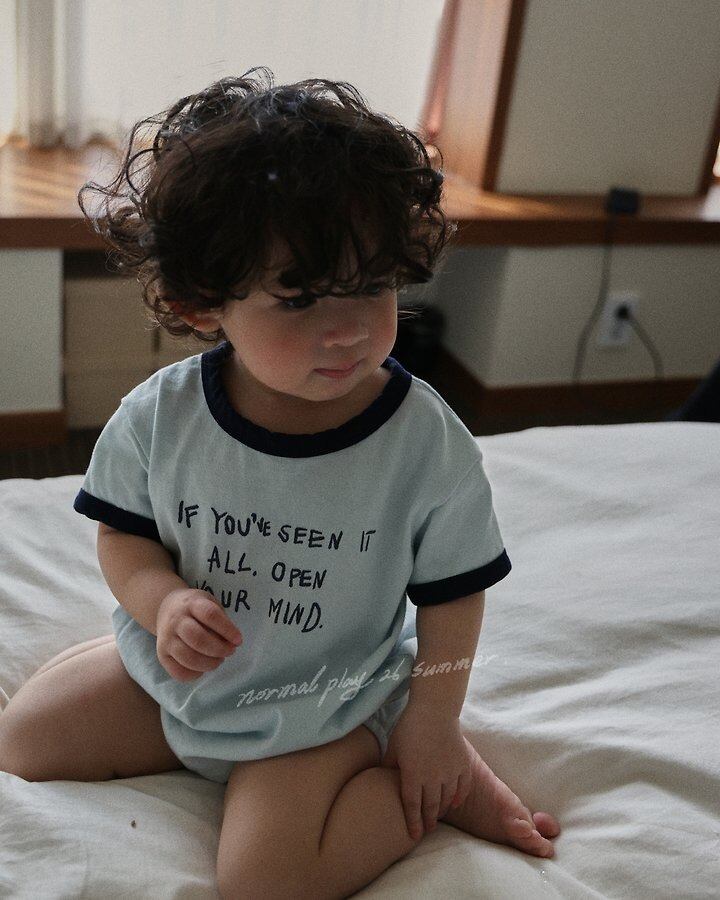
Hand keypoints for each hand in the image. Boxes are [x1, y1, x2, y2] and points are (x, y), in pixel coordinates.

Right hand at [156, 587, 242, 681]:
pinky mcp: (161, 655)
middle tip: (230, 651)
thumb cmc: (194, 608)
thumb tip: (232, 643)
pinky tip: (203, 668)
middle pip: (198, 639)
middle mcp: (176, 621)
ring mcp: (166, 639)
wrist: (165, 608)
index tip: (239, 640)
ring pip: (188, 658)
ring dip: (209, 664)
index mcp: (191, 604)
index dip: (227, 629)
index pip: (210, 615)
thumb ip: (221, 620)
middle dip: (219, 649)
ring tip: (219, 660)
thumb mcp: (209, 603)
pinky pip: (178, 672)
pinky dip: (194, 675)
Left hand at [380, 703, 472, 839]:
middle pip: (430, 807)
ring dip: (442, 810)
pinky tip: (454, 803)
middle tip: (427, 830)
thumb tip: (381, 779)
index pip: (412, 806)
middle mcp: (432, 778)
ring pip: (447, 800)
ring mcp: (450, 772)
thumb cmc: (410, 726)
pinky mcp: (463, 764)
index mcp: (413, 774)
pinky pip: (463, 788)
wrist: (435, 709)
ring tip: (437, 816)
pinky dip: (459, 798)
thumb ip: (389, 766)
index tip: (413, 835)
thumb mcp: (393, 746)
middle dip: (428, 821)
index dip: (413, 822)